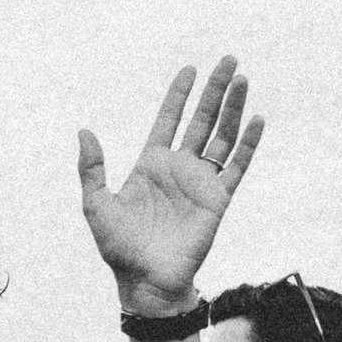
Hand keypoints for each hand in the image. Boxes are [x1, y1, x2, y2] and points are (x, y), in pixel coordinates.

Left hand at [77, 56, 264, 313]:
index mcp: (151, 164)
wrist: (146, 280)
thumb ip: (92, 169)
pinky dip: (248, 143)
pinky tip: (256, 119)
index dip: (179, 95)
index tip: (190, 70)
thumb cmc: (119, 247)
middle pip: (201, 120)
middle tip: (228, 60)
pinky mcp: (218, 199)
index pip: (168, 120)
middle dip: (215, 91)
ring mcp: (200, 182)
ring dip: (233, 108)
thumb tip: (84, 131)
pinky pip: (237, 166)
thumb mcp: (96, 204)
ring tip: (242, 79)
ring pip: (222, 136)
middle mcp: (179, 168)